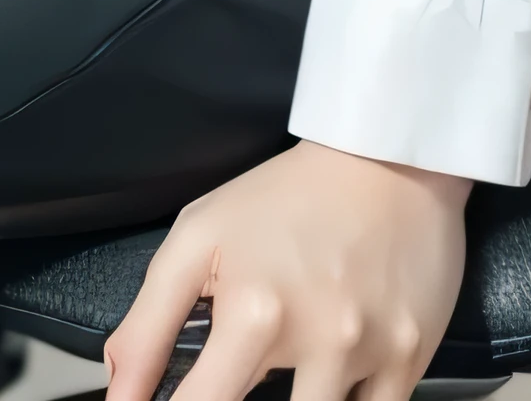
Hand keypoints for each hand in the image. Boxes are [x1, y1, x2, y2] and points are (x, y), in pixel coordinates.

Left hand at [105, 140, 469, 400]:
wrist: (387, 154)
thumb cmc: (288, 197)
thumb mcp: (198, 239)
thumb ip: (148, 326)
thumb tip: (118, 396)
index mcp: (255, 313)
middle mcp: (318, 339)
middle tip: (241, 375)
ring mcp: (371, 353)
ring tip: (294, 373)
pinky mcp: (412, 357)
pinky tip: (334, 378)